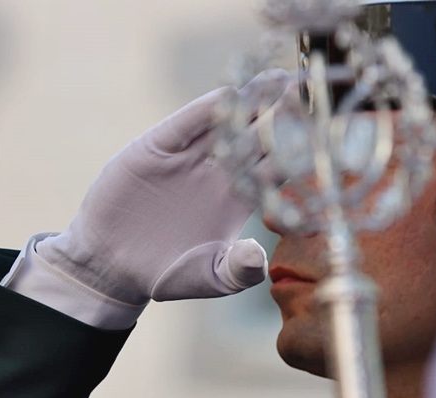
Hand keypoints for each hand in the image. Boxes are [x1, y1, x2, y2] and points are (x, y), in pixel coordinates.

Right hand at [37, 69, 291, 307]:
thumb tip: (259, 256)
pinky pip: (184, 125)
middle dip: (280, 112)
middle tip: (304, 88)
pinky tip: (226, 96)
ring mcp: (189, 157)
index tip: (322, 132)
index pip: (276, 166)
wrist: (112, 265)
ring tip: (275, 80)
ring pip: (224, 122)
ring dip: (248, 101)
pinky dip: (202, 111)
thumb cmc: (167, 275)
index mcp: (240, 198)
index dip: (296, 148)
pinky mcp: (157, 148)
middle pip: (256, 135)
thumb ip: (238, 271)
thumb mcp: (210, 279)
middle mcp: (219, 171)